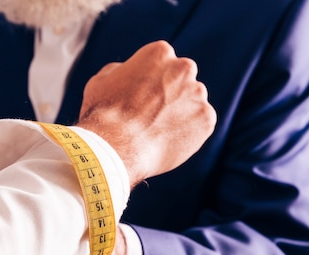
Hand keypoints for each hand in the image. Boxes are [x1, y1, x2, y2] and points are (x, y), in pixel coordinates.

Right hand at [77, 40, 216, 187]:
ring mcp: (198, 94)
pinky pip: (201, 125)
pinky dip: (189, 133)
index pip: (162, 62)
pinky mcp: (206, 119)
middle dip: (172, 93)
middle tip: (153, 115)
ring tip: (157, 132)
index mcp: (159, 53)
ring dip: (181, 113)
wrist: (116, 147)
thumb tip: (128, 72)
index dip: (151, 81)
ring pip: (193, 102)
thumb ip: (122, 71)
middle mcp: (183, 68)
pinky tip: (168, 141)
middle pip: (182, 79)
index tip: (143, 97)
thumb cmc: (104, 114)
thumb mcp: (102, 80)